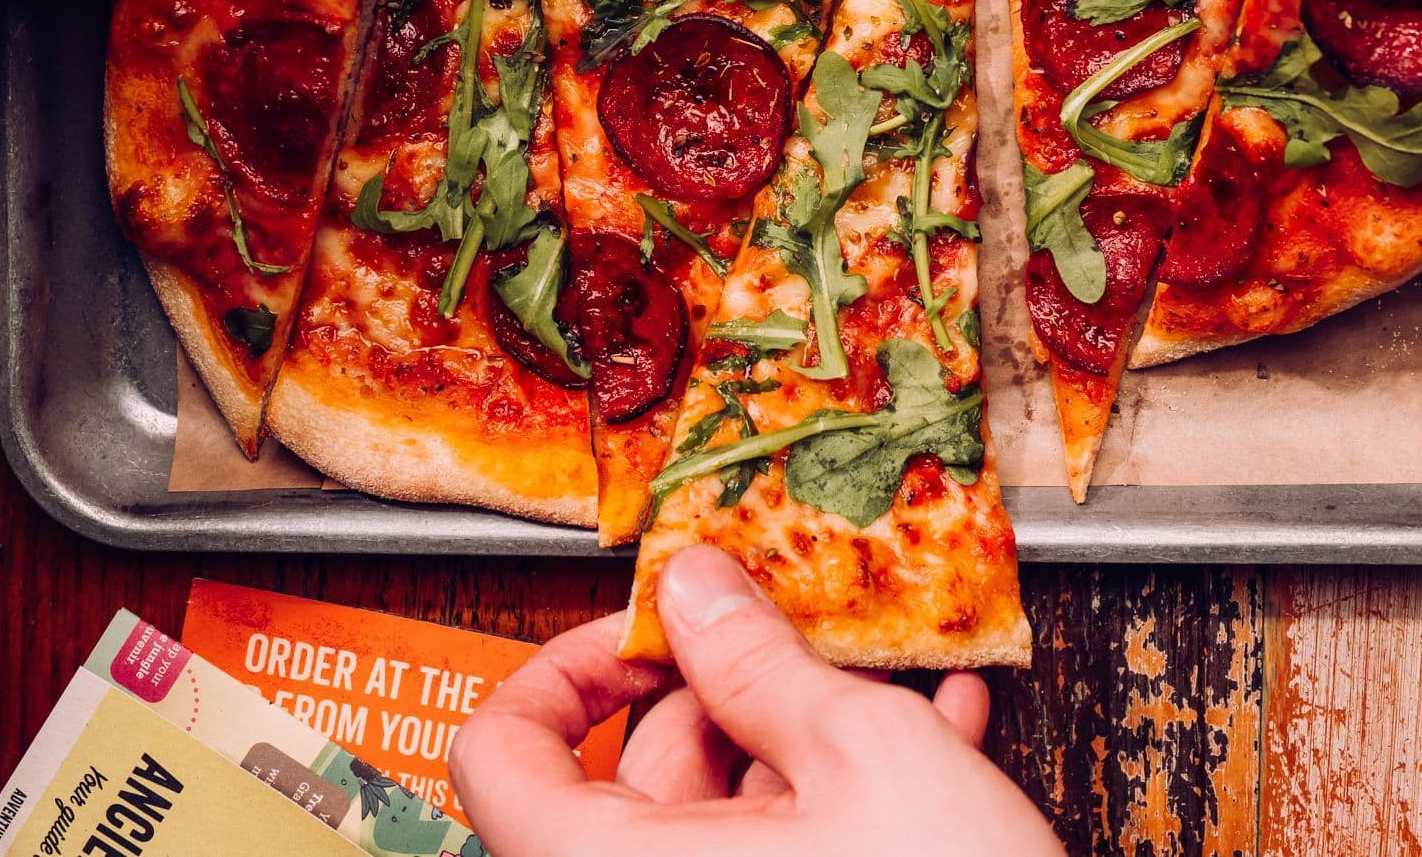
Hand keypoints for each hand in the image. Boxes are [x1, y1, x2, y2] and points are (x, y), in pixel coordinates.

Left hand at [450, 546, 1065, 856]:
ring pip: (708, 831)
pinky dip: (825, 816)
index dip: (567, 669)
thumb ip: (759, 661)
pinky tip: (925, 756)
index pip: (496, 754)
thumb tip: (694, 589)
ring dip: (792, 749)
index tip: (653, 631)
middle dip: (721, 695)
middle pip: (623, 786)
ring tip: (888, 691)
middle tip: (797, 638)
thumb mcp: (864, 755)